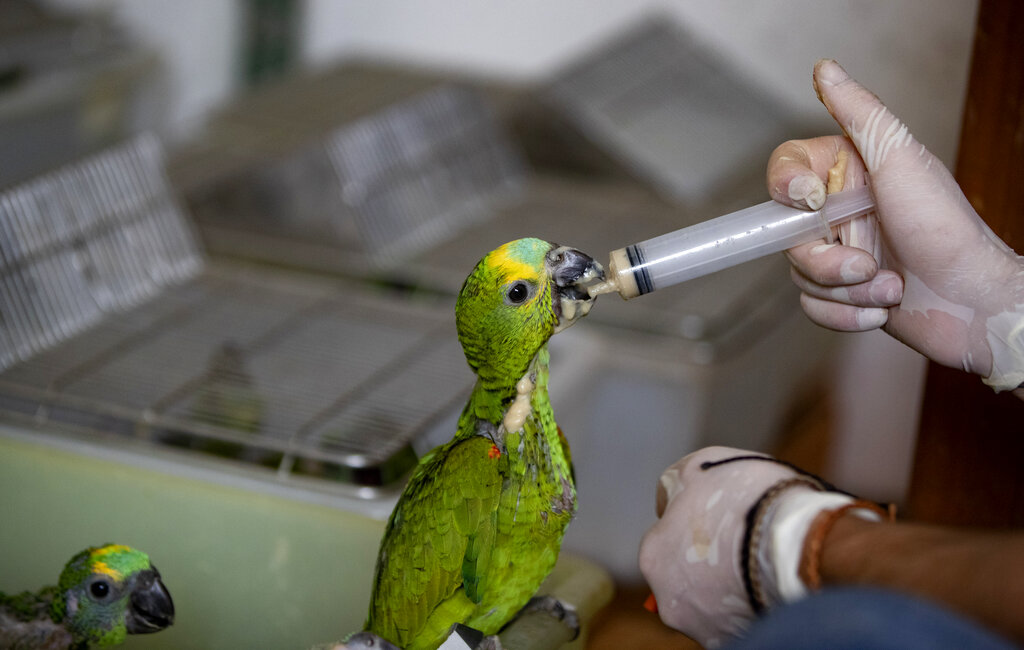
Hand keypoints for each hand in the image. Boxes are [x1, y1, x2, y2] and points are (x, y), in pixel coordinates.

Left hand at [638, 446, 884, 648]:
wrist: (800, 545)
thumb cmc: (751, 500)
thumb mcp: (703, 465)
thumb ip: (677, 482)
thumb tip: (669, 496)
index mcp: (655, 557)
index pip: (667, 540)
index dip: (697, 525)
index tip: (724, 518)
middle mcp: (670, 601)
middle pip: (688, 577)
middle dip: (710, 562)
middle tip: (743, 542)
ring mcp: (705, 629)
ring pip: (715, 605)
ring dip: (732, 588)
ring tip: (763, 565)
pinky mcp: (739, 644)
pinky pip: (743, 623)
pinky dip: (754, 608)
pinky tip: (772, 588)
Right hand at [768, 59, 1023, 391]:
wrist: (973, 302)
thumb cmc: (945, 230)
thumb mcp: (899, 160)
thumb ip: (859, 112)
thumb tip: (826, 69)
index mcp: (849, 176)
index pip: (787, 172)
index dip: (787, 190)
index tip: (811, 202)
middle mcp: (841, 213)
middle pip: (786, 235)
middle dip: (826, 260)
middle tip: (867, 264)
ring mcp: (841, 254)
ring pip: (799, 274)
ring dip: (844, 290)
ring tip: (888, 287)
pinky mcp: (845, 294)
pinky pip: (813, 306)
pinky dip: (845, 314)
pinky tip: (881, 310)